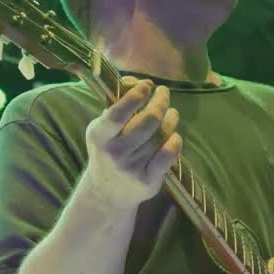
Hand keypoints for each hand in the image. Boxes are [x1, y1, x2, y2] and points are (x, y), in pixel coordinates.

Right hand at [80, 77, 182, 208]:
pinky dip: (175, 141)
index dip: (135, 96)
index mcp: (99, 136)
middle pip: (148, 121)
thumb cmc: (108, 150)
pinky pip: (169, 155)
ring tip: (172, 112)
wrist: (106, 193)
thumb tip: (138, 81)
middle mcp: (114, 153)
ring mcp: (131, 169)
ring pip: (161, 135)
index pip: (118, 114)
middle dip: (160, 102)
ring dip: (171, 119)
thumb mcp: (103, 128)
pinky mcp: (148, 182)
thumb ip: (118, 103)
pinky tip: (174, 135)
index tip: (148, 85)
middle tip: (164, 93)